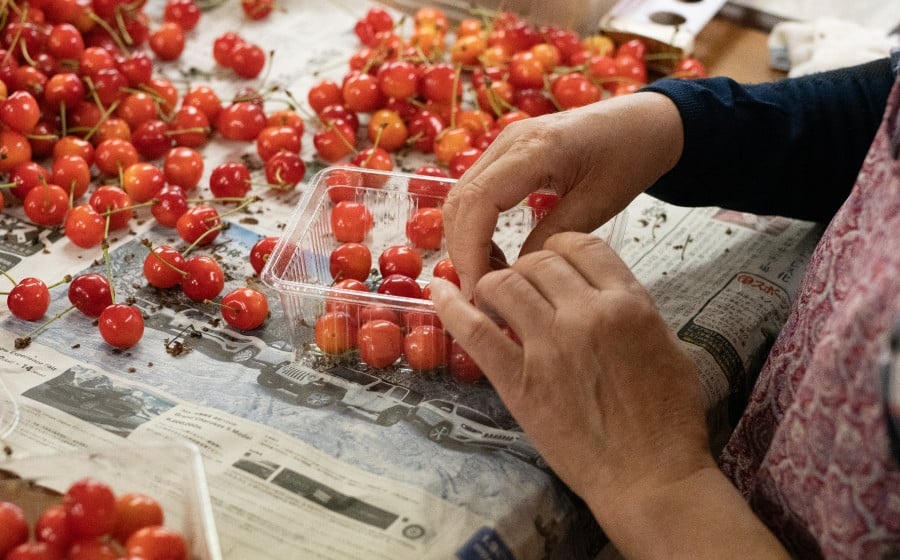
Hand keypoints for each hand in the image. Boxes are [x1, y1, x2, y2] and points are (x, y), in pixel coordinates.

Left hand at [431, 232, 789, 558]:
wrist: (650, 477)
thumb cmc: (669, 419)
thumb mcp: (668, 346)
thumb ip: (633, 309)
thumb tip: (601, 290)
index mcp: (628, 303)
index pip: (581, 245)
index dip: (560, 248)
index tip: (552, 261)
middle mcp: (586, 315)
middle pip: (540, 261)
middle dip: (528, 267)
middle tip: (526, 288)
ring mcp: (548, 347)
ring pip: (506, 284)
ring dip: (496, 284)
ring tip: (494, 297)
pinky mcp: (518, 381)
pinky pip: (475, 332)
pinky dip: (452, 306)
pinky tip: (439, 290)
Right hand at [442, 91, 683, 294]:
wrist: (643, 122)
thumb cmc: (631, 154)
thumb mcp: (600, 201)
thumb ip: (556, 235)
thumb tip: (518, 274)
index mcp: (536, 148)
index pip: (478, 201)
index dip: (470, 249)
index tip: (479, 288)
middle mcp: (509, 141)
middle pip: (459, 200)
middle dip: (461, 250)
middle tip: (480, 292)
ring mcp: (503, 144)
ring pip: (461, 197)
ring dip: (465, 240)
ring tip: (487, 278)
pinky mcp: (505, 153)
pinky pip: (474, 192)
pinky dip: (474, 227)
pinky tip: (493, 253)